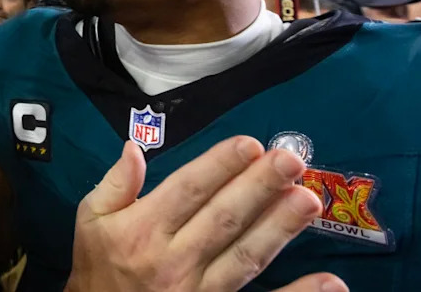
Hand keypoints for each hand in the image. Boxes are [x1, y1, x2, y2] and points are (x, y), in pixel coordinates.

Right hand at [66, 137, 346, 291]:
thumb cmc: (97, 267)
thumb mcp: (91, 220)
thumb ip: (115, 184)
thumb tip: (135, 147)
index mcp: (142, 229)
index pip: (188, 189)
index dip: (220, 165)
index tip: (250, 144)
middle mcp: (173, 257)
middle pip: (223, 217)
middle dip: (259, 186)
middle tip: (292, 159)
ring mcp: (198, 290)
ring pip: (246, 256)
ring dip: (279, 228)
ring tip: (309, 200)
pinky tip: (329, 281)